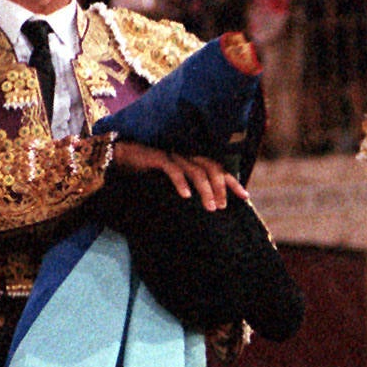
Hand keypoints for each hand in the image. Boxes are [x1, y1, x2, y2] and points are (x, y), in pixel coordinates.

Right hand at [111, 141, 247, 210]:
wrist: (121, 159)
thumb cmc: (147, 174)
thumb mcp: (170, 185)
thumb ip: (186, 192)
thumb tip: (203, 210)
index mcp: (192, 161)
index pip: (218, 169)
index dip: (232, 182)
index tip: (245, 197)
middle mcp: (186, 156)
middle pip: (212, 168)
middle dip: (221, 188)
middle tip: (223, 207)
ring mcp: (173, 156)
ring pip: (196, 170)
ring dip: (206, 190)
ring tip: (211, 208)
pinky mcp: (158, 158)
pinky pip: (173, 170)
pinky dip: (181, 183)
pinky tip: (186, 196)